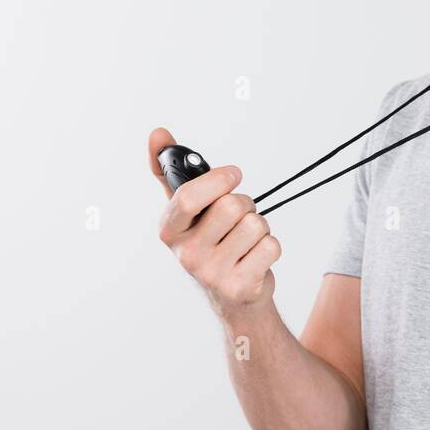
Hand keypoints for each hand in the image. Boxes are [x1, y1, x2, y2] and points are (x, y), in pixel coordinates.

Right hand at [149, 127, 281, 313]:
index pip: (187, 198)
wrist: (232, 295)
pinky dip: (270, 246)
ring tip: (246, 240)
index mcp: (170, 230)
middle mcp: (186, 254)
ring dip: (259, 226)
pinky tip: (255, 257)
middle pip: (232, 206)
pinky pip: (271, 246)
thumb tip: (158, 134)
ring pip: (255, 224)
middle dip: (245, 204)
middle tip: (238, 219)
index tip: (233, 174)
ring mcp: (212, 273)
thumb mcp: (186, 209)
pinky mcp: (240, 286)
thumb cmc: (210, 242)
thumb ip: (171, 171)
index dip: (216, 180)